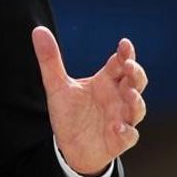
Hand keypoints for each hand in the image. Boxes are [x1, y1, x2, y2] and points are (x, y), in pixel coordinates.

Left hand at [31, 26, 148, 176]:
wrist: (69, 146)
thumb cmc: (70, 113)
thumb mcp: (56, 85)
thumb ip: (50, 59)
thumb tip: (38, 29)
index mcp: (105, 82)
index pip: (120, 64)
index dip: (125, 54)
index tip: (124, 44)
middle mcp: (117, 98)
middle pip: (135, 83)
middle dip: (136, 74)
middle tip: (129, 65)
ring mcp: (121, 118)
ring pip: (137, 108)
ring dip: (135, 101)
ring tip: (129, 93)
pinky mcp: (119, 140)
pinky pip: (129, 135)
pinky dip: (126, 131)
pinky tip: (118, 127)